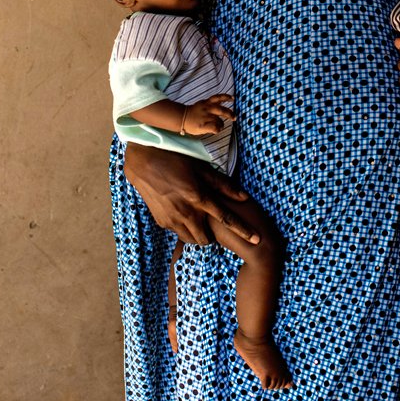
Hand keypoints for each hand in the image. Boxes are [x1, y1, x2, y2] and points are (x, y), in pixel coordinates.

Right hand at [124, 144, 256, 245]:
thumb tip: (243, 197)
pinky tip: (182, 213)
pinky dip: (184, 227)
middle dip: (213, 236)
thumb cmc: (175, 160)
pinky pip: (177, 232)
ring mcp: (172, 219)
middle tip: (212, 223)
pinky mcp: (161, 222)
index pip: (227, 219)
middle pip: (206, 240)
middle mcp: (186, 213)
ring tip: (198, 219)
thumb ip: (223, 185)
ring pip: (191, 239)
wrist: (142, 162)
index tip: (257, 239)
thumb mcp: (201, 168)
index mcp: (199, 198)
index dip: (243, 231)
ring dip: (198, 234)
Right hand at [181, 93, 234, 135]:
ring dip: (222, 124)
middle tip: (234, 118)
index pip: (218, 98)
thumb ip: (211, 104)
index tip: (233, 99)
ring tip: (220, 126)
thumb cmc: (193, 113)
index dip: (226, 97)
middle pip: (222, 110)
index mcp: (206, 103)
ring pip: (219, 121)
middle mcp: (207, 109)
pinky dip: (217, 129)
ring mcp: (205, 117)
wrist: (181, 117)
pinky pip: (214, 128)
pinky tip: (216, 130)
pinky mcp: (202, 125)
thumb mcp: (202, 104)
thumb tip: (223, 109)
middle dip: (230, 114)